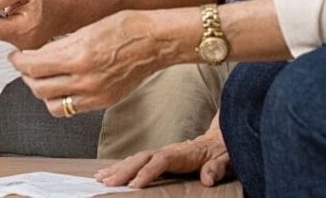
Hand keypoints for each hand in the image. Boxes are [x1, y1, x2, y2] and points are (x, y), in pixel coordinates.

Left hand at [10, 10, 169, 116]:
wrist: (155, 41)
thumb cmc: (127, 27)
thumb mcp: (87, 28)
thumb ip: (61, 45)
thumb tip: (40, 54)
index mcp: (78, 55)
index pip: (34, 65)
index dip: (19, 61)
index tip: (16, 56)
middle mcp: (85, 79)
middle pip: (39, 87)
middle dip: (26, 76)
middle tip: (25, 66)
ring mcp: (95, 94)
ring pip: (52, 104)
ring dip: (42, 92)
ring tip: (42, 79)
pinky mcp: (104, 102)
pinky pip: (72, 109)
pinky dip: (62, 100)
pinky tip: (63, 86)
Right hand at [95, 115, 229, 188]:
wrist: (220, 140)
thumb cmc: (221, 152)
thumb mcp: (225, 159)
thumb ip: (216, 168)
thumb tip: (208, 178)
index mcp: (183, 153)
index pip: (161, 161)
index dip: (147, 172)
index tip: (134, 185)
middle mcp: (168, 150)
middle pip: (142, 158)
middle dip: (123, 170)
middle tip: (107, 182)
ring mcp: (162, 152)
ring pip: (136, 158)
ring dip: (117, 168)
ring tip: (100, 177)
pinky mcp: (159, 156)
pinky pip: (137, 161)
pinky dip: (122, 166)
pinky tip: (109, 172)